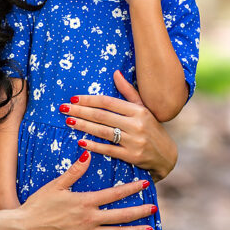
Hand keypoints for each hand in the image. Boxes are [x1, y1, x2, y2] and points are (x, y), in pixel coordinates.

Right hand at [21, 150, 154, 229]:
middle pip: (121, 215)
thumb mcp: (56, 185)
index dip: (131, 189)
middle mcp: (90, 219)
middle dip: (139, 211)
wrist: (25, 227)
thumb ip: (74, 171)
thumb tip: (87, 154)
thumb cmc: (38, 204)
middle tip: (154, 208)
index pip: (114, 194)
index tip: (144, 185)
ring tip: (149, 229)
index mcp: (85, 202)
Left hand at [62, 71, 177, 180]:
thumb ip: (128, 92)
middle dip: (81, 111)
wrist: (166, 155)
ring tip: (69, 121)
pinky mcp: (132, 156)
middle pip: (102, 116)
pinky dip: (94, 145)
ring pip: (103, 131)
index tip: (74, 99)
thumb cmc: (151, 129)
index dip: (89, 100)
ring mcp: (134, 141)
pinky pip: (109, 149)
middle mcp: (137, 124)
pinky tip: (81, 141)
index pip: (108, 102)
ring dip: (83, 126)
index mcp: (138, 110)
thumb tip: (115, 73)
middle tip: (63, 109)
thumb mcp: (143, 108)